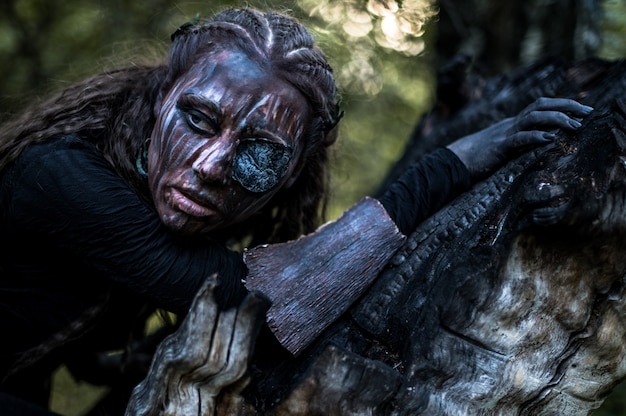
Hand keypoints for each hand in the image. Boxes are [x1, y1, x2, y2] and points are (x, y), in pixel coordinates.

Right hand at [447, 97, 593, 179]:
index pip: (540, 105)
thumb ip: (518, 143)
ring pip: (534, 117)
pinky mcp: (499, 146)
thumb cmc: (476, 157)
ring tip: (574, 125)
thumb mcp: (501, 147)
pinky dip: (537, 136)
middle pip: (541, 104)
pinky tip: (550, 139)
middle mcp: (510, 123)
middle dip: (566, 106)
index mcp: (512, 123)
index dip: (561, 104)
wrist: (453, 161)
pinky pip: (520, 138)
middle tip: (587, 112)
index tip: (581, 109)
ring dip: (557, 119)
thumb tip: (538, 146)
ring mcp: (504, 133)